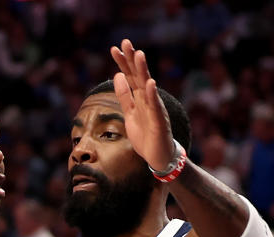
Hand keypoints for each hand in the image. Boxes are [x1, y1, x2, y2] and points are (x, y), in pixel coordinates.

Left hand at [109, 39, 175, 171]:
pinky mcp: (159, 122)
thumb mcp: (130, 113)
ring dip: (143, 70)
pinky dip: (152, 95)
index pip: (130, 76)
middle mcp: (148, 100)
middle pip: (138, 76)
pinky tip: (150, 83)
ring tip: (139, 55)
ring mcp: (154, 109)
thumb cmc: (146, 136)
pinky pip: (155, 107)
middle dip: (132, 59)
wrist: (159, 157)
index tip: (114, 48)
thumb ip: (124, 96)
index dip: (122, 63)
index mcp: (139, 98)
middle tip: (125, 42)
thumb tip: (117, 75)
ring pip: (148, 87)